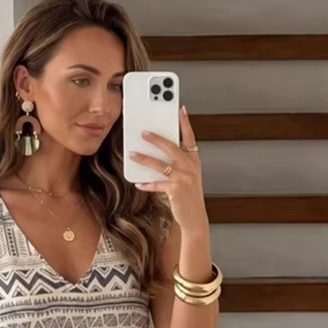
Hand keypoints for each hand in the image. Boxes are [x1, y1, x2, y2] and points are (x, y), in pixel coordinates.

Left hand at [128, 106, 206, 232]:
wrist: (195, 217)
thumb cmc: (189, 196)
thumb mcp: (188, 176)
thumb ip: (178, 163)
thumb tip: (158, 154)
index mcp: (194, 160)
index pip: (190, 137)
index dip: (185, 123)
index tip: (180, 109)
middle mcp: (190, 167)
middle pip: (171, 147)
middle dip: (156, 138)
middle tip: (143, 132)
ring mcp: (183, 178)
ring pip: (160, 164)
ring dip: (144, 159)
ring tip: (132, 154)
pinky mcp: (175, 190)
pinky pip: (157, 184)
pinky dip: (146, 184)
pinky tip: (138, 182)